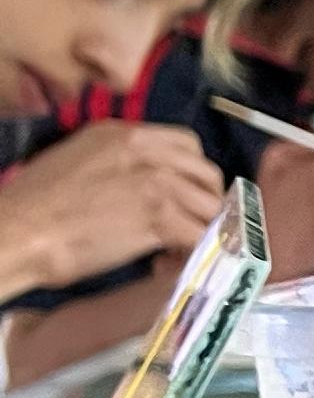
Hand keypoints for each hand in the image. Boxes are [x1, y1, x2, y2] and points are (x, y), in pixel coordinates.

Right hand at [0, 119, 226, 303]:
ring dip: (200, 230)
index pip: (187, 144)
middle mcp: (145, 151)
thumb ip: (117, 165)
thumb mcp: (78, 161)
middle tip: (188, 225)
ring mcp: (155, 181)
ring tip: (175, 249)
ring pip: (210, 206)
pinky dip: (192, 253)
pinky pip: (200, 235)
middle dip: (204, 202)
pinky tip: (167, 262)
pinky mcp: (158, 216)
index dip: (192, 174)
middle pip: (207, 173)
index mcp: (123, 134)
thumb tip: (139, 189)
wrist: (18, 230)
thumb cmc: (35, 206)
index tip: (184, 195)